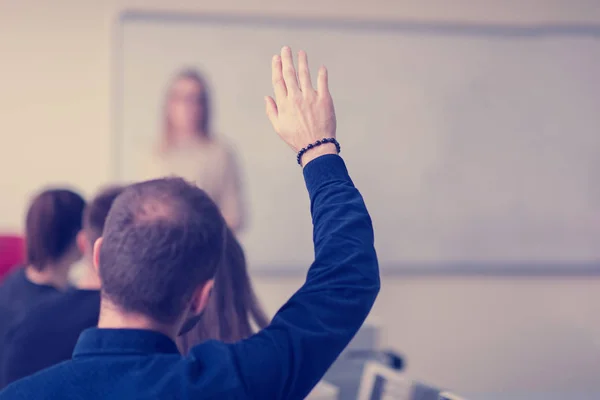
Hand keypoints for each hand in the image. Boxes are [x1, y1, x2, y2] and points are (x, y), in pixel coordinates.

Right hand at [265, 47, 336, 165]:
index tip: (276, 58)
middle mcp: (296, 98)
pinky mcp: (324, 100)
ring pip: (305, 75)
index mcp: (284, 104)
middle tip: (286, 49)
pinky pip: (323, 82)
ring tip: (301, 53)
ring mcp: (311, 97)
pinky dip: (322, 73)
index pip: (278, 81)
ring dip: (302, 62)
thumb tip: (267, 97)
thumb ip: (271, 111)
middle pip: (290, 74)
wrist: (316, 146)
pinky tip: (321, 67)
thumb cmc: (296, 139)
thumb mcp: (279, 127)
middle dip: (287, 59)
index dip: (277, 67)